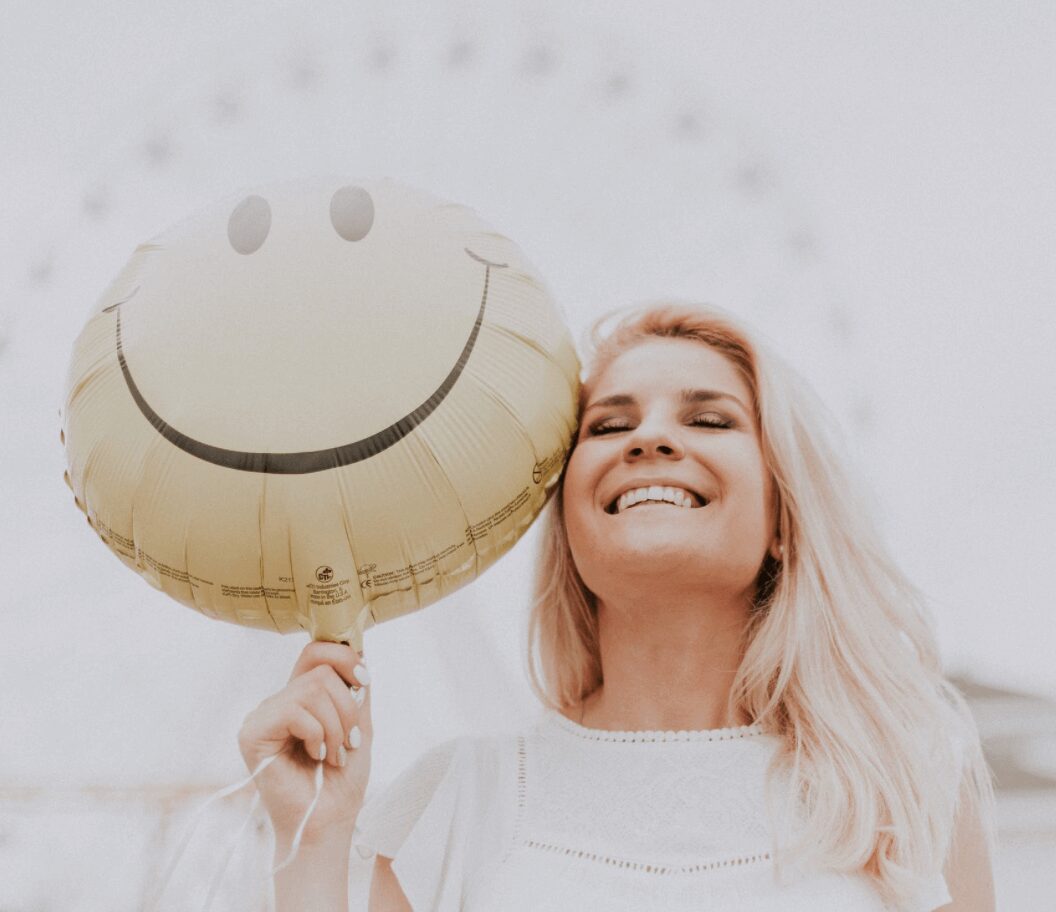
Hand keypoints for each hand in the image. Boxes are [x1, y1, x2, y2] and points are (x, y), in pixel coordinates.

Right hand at [238, 641, 371, 846]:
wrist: (329, 820)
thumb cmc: (342, 778)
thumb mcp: (359, 723)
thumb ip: (356, 688)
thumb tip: (359, 648)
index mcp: (301, 696)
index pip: (316, 651)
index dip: (345, 657)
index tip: (364, 682)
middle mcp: (279, 701)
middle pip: (320, 669)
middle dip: (347, 706)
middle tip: (348, 741)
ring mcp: (263, 715)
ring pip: (312, 689)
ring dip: (336, 726)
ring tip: (334, 755)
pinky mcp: (253, 733)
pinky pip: (295, 711)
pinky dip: (317, 734)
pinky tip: (315, 756)